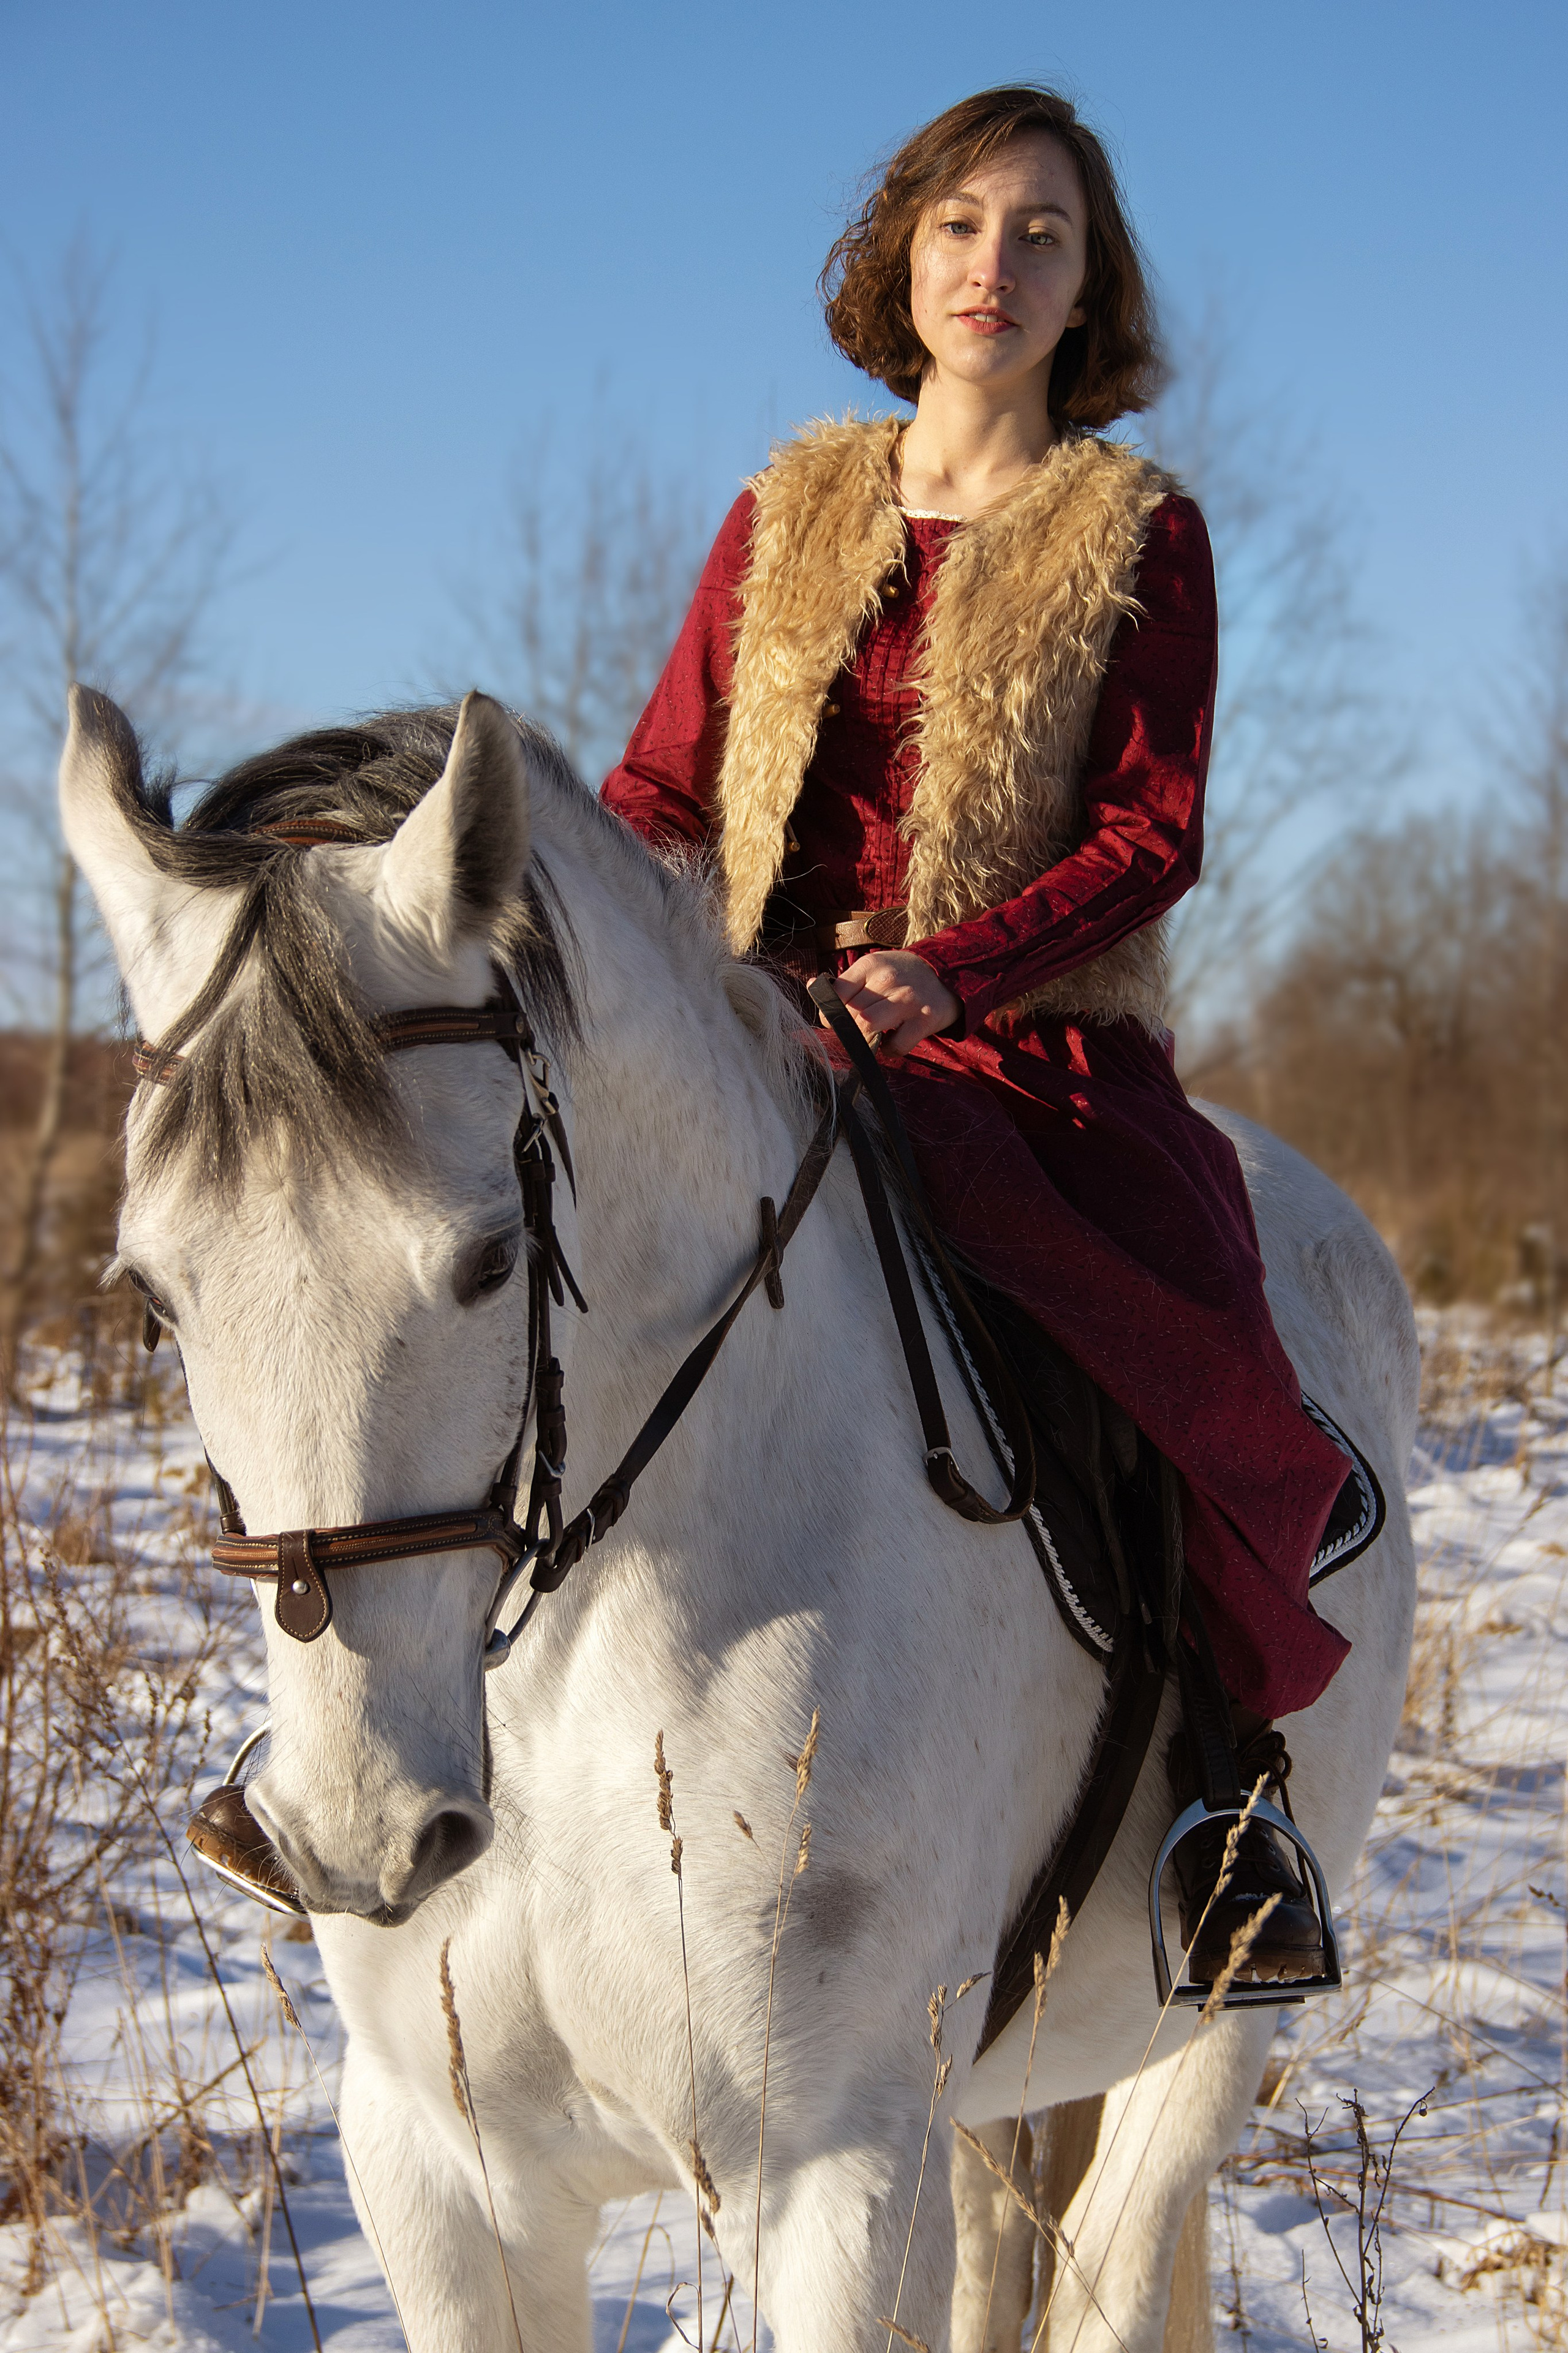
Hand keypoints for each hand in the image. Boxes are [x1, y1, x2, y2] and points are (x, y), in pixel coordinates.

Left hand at [828, 950, 959, 1059]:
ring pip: (868, 1028)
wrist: (946, 975)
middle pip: (851, 1015)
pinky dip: (890, 1050)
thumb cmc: (901, 975)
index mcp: (870, 965)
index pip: (836, 994)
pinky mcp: (924, 1020)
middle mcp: (888, 980)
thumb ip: (845, 982)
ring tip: (873, 1035)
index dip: (831, 1013)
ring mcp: (907, 1000)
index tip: (837, 1019)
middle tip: (858, 1029)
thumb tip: (811, 986)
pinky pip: (896, 1046)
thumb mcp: (874, 967)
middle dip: (849, 1029)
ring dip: (866, 1040)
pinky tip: (892, 1040)